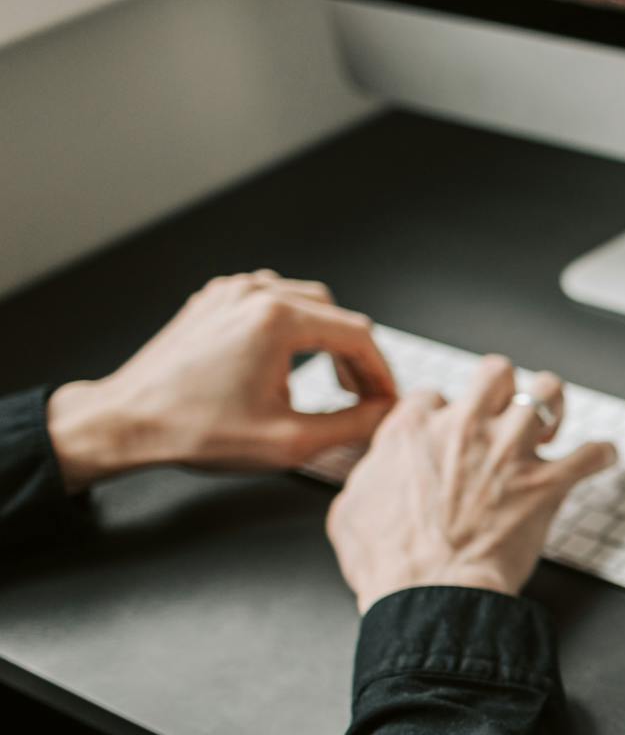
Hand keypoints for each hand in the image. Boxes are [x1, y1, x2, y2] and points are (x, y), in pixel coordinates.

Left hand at [45, 270, 396, 491]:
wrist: (128, 421)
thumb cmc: (196, 430)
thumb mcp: (291, 441)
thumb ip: (352, 424)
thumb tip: (385, 414)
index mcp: (277, 320)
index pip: (358, 334)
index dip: (381, 372)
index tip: (386, 400)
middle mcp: (254, 294)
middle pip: (334, 313)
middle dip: (355, 355)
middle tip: (360, 395)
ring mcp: (230, 293)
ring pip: (304, 301)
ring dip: (325, 337)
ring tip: (329, 379)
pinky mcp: (212, 301)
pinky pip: (268, 300)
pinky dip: (290, 326)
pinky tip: (287, 360)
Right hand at [326, 357, 617, 612]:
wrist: (431, 592)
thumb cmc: (389, 561)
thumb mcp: (351, 509)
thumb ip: (370, 477)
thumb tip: (378, 473)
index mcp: (415, 430)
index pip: (435, 396)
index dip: (444, 414)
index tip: (451, 432)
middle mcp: (465, 429)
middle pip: (495, 373)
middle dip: (504, 386)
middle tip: (508, 409)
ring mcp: (509, 452)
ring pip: (547, 393)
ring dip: (554, 404)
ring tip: (555, 420)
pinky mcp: (546, 484)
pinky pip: (590, 455)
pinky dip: (601, 455)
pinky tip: (603, 457)